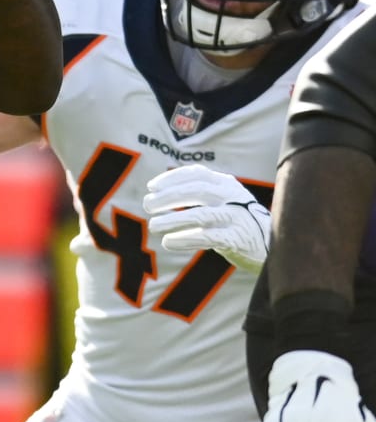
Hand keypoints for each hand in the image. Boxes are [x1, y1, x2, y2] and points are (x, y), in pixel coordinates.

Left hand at [142, 165, 269, 273]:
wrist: (275, 247)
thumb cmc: (240, 221)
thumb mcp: (224, 200)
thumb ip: (202, 194)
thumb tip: (160, 193)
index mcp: (227, 184)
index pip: (196, 174)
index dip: (171, 178)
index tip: (152, 187)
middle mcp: (233, 197)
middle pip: (195, 191)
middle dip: (167, 197)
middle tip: (146, 205)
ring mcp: (237, 218)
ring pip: (199, 215)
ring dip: (172, 220)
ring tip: (153, 226)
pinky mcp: (238, 239)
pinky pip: (206, 237)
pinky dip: (184, 239)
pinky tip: (168, 242)